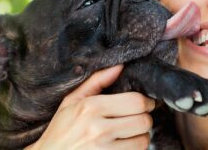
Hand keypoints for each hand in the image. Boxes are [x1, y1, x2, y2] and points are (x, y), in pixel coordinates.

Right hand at [26, 65, 155, 149]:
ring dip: (140, 137)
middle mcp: (98, 129)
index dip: (146, 102)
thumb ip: (97, 81)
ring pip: (143, 141)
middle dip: (144, 119)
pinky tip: (123, 145)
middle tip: (137, 119)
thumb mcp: (71, 102)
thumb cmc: (60, 130)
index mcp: (91, 108)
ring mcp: (103, 149)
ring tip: (129, 134)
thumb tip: (120, 66)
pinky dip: (134, 149)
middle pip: (143, 121)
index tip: (145, 104)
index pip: (136, 101)